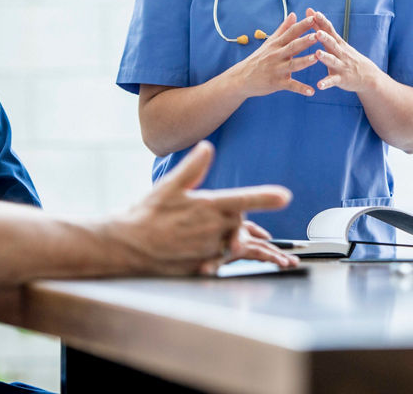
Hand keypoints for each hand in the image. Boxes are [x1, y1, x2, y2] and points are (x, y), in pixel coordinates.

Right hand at [120, 141, 292, 274]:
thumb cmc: (146, 214)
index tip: (285, 196)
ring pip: (234, 242)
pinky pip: (223, 260)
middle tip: (212, 214)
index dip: (265, 197)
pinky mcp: (204, 266)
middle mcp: (212, 229)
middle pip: (240, 221)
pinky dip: (221, 255)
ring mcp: (209, 250)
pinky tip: (205, 251)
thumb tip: (207, 146)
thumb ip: (192, 168)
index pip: (243, 199)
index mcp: (207, 206)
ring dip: (232, 238)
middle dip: (234, 216)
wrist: (126, 246)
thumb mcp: (169, 186)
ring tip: (208, 235)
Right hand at [231, 12, 321, 97]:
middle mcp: (276, 55)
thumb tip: (293, 14)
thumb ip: (283, 29)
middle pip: (293, 46)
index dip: (302, 25)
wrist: (241, 78)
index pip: (291, 32)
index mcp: (276, 44)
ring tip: (316, 58)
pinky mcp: (276, 83)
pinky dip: (301, 89)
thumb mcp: (270, 42)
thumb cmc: (258, 58)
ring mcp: (276, 69)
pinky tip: (311, 91)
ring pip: (292, 65)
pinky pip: (290, 86)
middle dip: (305, 41)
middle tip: (317, 35)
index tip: (313, 17)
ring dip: (304, 61)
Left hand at [307, 8, 382, 93]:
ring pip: (333, 61)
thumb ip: (322, 28)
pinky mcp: (342, 79)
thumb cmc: (347, 56)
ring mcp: (342, 66)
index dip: (322, 21)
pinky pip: (333, 81)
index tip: (314, 13)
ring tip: (318, 54)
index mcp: (338, 43)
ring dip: (326, 57)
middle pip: (332, 43)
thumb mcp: (337, 42)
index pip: (330, 30)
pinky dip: (326, 83)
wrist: (368, 76)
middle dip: (325, 38)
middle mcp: (340, 53)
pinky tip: (319, 85)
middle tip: (317, 32)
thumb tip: (311, 12)